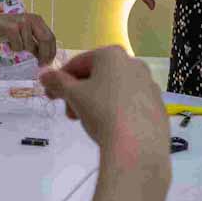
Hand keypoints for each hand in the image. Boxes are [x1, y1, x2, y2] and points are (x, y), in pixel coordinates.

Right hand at [0, 12, 57, 64]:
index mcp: (37, 20)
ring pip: (29, 46)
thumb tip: (47, 59)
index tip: (48, 63)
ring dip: (21, 49)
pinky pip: (18, 46)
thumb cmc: (6, 32)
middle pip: (45, 40)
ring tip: (12, 43)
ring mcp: (22, 22)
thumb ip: (36, 43)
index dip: (52, 51)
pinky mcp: (12, 27)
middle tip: (40, 65)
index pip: (51, 37)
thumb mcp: (25, 35)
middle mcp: (32, 19)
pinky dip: (13, 48)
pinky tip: (7, 41)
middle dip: (44, 55)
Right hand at [40, 46, 167, 156]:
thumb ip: (57, 82)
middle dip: (79, 94)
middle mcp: (134, 63)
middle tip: (70, 114)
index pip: (78, 63)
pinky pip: (131, 104)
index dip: (60, 80)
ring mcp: (149, 84)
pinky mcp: (157, 105)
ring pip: (115, 89)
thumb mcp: (74, 96)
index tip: (51, 96)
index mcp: (112, 55)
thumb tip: (44, 74)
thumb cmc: (102, 112)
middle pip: (97, 76)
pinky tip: (112, 128)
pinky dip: (118, 111)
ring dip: (97, 102)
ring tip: (89, 123)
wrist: (138, 145)